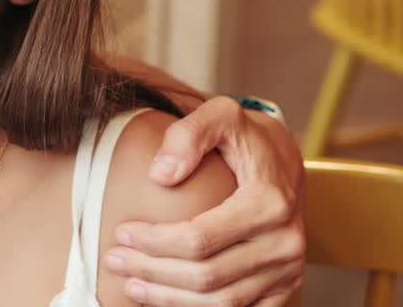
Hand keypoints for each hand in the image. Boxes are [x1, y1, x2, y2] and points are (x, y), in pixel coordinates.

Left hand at [105, 96, 305, 305]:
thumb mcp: (220, 115)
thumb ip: (188, 134)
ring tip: (131, 284)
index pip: (200, 238)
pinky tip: (164, 299)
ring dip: (170, 299)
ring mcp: (288, 270)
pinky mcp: (284, 287)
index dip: (154, 241)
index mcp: (269, 203)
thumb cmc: (244, 137)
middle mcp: (285, 243)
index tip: (120, 233)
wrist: (284, 160)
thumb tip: (160, 175)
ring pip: (222, 302)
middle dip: (153, 272)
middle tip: (114, 260)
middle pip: (207, 275)